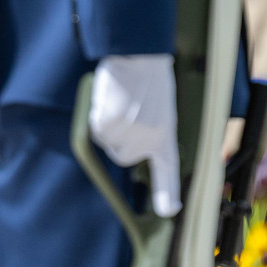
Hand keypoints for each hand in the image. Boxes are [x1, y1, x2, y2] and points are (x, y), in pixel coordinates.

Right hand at [89, 54, 180, 216]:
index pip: (168, 171)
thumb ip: (152, 130)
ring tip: (120, 102)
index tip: (169, 211)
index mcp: (166, 135)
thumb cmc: (150, 77)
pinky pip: (97, 130)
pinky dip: (97, 116)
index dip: (167, 193)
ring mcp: (130, 134)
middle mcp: (149, 140)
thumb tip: (134, 148)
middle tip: (127, 112)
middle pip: (123, 157)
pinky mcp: (111, 125)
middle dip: (120, 140)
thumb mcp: (162, 107)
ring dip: (108, 127)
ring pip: (108, 143)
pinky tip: (109, 100)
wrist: (140, 55)